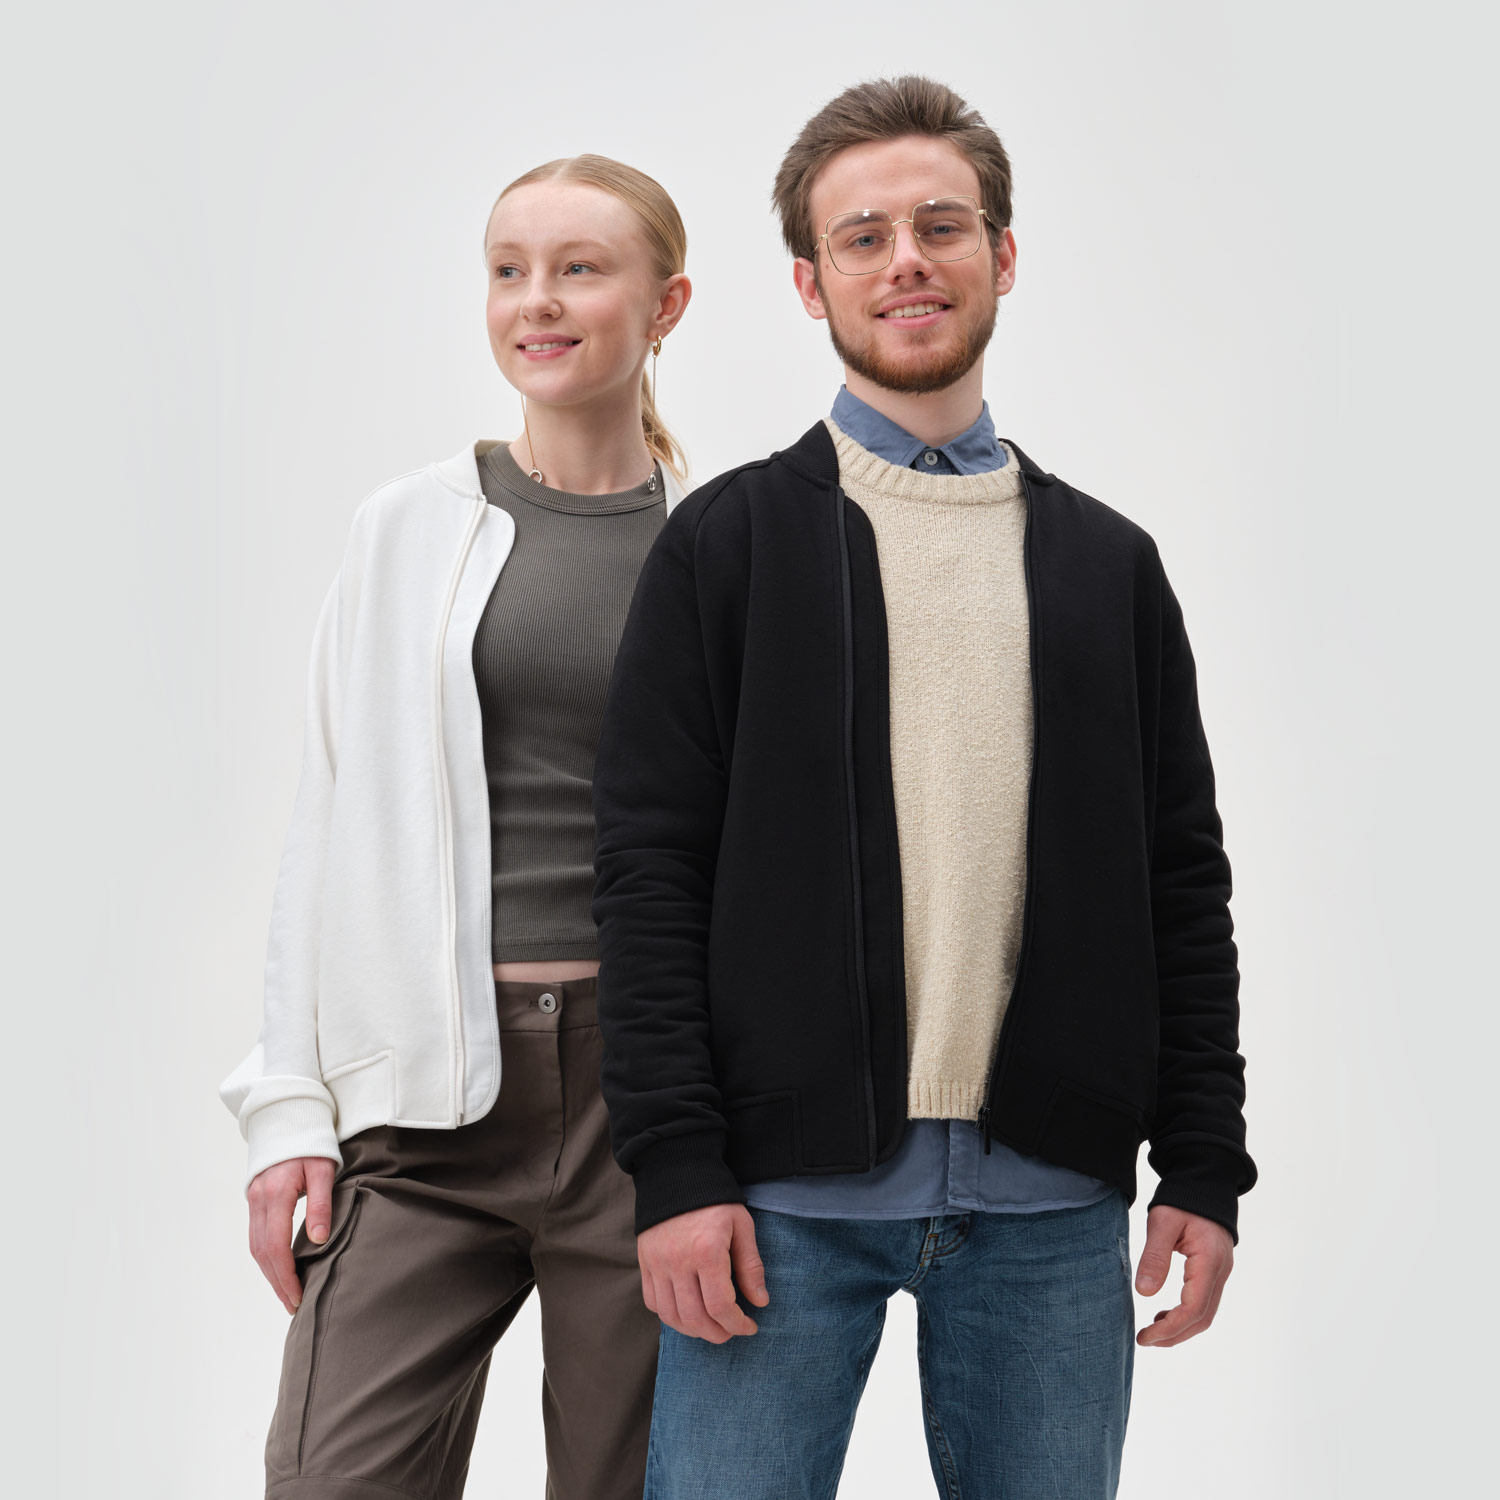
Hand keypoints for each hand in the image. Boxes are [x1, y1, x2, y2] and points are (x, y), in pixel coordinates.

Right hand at [247, 1156, 337, 1314]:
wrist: (289, 1117)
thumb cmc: (311, 1142)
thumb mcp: (323, 1169)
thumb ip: (320, 1203)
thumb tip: (320, 1239)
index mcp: (276, 1193)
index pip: (276, 1245)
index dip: (286, 1275)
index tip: (298, 1295)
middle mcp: (259, 1200)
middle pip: (262, 1252)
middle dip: (277, 1282)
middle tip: (293, 1305)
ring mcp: (253, 1200)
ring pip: (255, 1246)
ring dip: (269, 1273)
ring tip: (287, 1294)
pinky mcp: (254, 1199)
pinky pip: (256, 1235)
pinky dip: (266, 1257)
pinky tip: (279, 1269)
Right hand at [637, 1203, 769, 1342]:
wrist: (677, 1174)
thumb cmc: (716, 1201)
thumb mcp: (742, 1225)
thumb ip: (751, 1265)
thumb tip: (760, 1302)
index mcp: (707, 1251)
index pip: (720, 1306)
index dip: (738, 1324)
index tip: (750, 1326)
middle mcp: (678, 1261)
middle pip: (695, 1318)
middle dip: (717, 1333)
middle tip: (731, 1331)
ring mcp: (657, 1264)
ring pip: (671, 1316)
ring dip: (693, 1330)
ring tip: (710, 1326)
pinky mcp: (645, 1262)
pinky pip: (653, 1302)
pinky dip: (670, 1315)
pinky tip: (687, 1311)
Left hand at [1134, 1204, 1233, 1347]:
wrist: (1205, 1183)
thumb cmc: (1182, 1199)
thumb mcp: (1162, 1222)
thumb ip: (1155, 1256)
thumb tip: (1144, 1293)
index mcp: (1209, 1261)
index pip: (1193, 1308)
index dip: (1170, 1328)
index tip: (1145, 1336)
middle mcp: (1221, 1272)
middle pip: (1202, 1318)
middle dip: (1174, 1335)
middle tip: (1144, 1340)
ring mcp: (1221, 1273)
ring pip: (1205, 1313)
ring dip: (1180, 1328)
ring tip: (1151, 1331)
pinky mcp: (1215, 1272)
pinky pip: (1204, 1302)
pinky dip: (1186, 1315)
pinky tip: (1163, 1313)